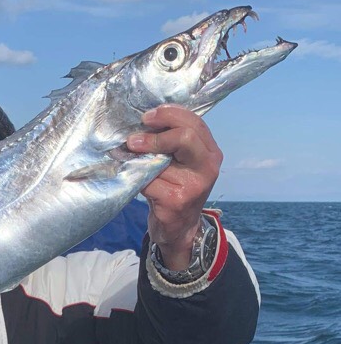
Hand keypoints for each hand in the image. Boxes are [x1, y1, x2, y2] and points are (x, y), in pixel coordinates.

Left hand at [126, 106, 222, 269]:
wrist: (179, 229)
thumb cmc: (176, 188)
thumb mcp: (182, 163)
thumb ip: (172, 142)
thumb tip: (144, 122)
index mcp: (210, 152)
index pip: (193, 123)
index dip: (168, 115)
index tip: (146, 117)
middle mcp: (207, 167)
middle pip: (184, 137)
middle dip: (154, 136)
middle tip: (133, 140)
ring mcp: (194, 186)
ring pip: (160, 162)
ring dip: (141, 163)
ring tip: (134, 166)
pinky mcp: (176, 202)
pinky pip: (149, 182)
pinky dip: (138, 181)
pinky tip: (139, 184)